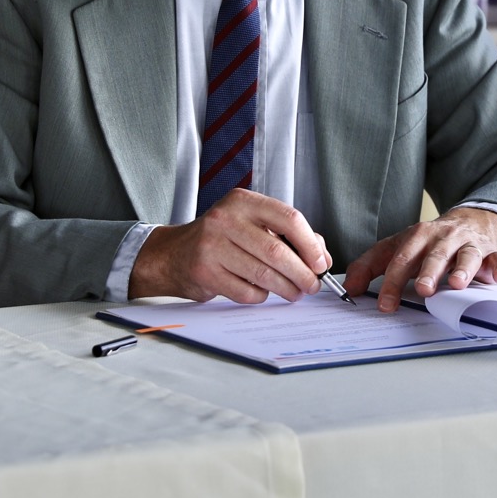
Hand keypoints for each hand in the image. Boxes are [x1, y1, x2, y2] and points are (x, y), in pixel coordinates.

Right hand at [130, 189, 330, 303]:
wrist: (175, 254)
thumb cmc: (222, 239)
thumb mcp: (252, 225)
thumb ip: (288, 235)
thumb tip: (321, 258)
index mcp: (243, 201)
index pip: (288, 218)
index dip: (310, 244)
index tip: (320, 263)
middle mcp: (225, 219)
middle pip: (277, 251)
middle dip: (302, 273)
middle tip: (312, 285)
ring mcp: (212, 245)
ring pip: (263, 274)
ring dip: (286, 288)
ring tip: (294, 293)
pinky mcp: (205, 272)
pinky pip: (246, 292)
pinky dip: (261, 296)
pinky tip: (262, 292)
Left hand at [343, 206, 496, 312]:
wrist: (469, 221)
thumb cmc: (429, 242)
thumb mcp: (397, 248)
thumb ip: (371, 266)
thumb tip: (349, 289)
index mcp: (417, 238)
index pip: (401, 260)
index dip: (392, 283)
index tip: (385, 305)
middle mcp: (443, 239)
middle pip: (435, 256)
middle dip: (428, 272)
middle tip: (422, 289)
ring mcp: (468, 244)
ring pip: (467, 255)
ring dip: (462, 269)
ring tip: (457, 284)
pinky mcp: (491, 251)